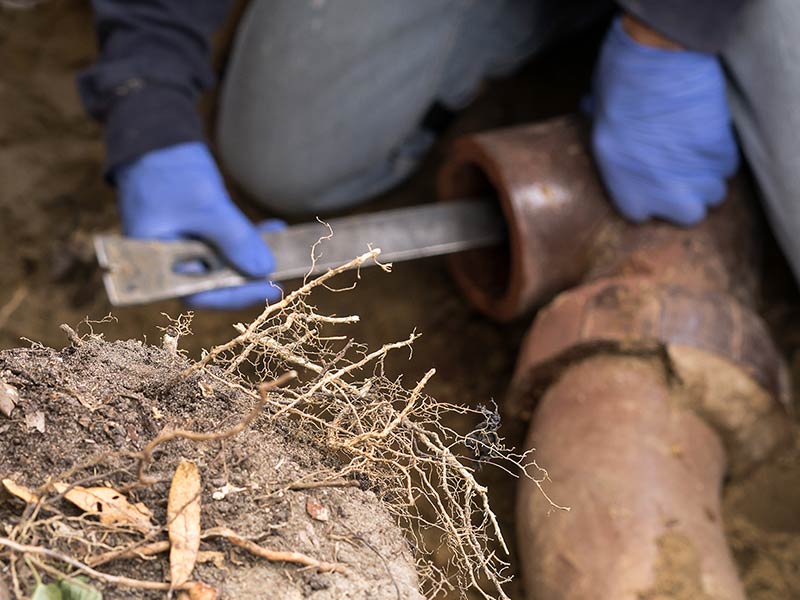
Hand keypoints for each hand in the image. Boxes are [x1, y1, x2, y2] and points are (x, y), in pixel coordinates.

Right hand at [115, 142, 282, 308]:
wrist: (156, 136)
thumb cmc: (170, 172)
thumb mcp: (206, 206)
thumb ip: (234, 240)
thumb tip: (264, 271)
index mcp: (156, 263)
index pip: (196, 294)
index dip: (233, 295)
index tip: (268, 288)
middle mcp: (169, 261)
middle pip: (212, 282)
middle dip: (248, 277)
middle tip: (281, 274)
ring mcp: (184, 246)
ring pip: (223, 263)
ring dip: (252, 255)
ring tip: (280, 244)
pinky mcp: (197, 231)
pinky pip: (224, 243)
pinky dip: (246, 238)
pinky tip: (272, 229)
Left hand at [590, 16, 738, 225]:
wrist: (657, 62)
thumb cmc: (618, 86)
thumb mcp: (595, 118)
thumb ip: (601, 133)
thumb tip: (590, 113)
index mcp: (623, 187)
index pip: (640, 215)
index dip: (649, 196)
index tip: (651, 180)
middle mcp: (662, 191)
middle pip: (689, 214)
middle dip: (689, 197)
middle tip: (683, 174)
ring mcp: (695, 175)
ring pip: (715, 194)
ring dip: (708, 178)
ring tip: (697, 155)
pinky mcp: (720, 152)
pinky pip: (728, 167)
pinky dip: (722, 155)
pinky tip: (710, 137)